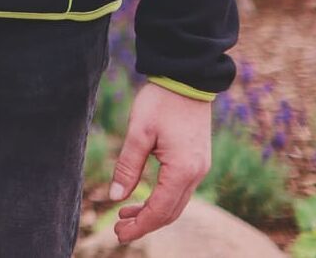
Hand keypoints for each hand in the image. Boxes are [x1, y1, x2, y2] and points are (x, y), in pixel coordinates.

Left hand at [107, 83, 213, 243]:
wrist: (186, 80)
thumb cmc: (161, 102)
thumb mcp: (138, 133)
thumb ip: (127, 166)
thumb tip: (115, 197)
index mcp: (183, 169)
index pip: (161, 209)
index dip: (140, 225)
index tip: (119, 235)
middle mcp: (196, 173)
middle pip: (171, 212)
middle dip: (145, 224)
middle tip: (118, 232)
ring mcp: (199, 168)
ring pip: (176, 203)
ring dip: (152, 213)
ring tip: (124, 217)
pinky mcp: (196, 161)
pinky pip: (179, 190)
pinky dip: (161, 199)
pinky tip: (142, 198)